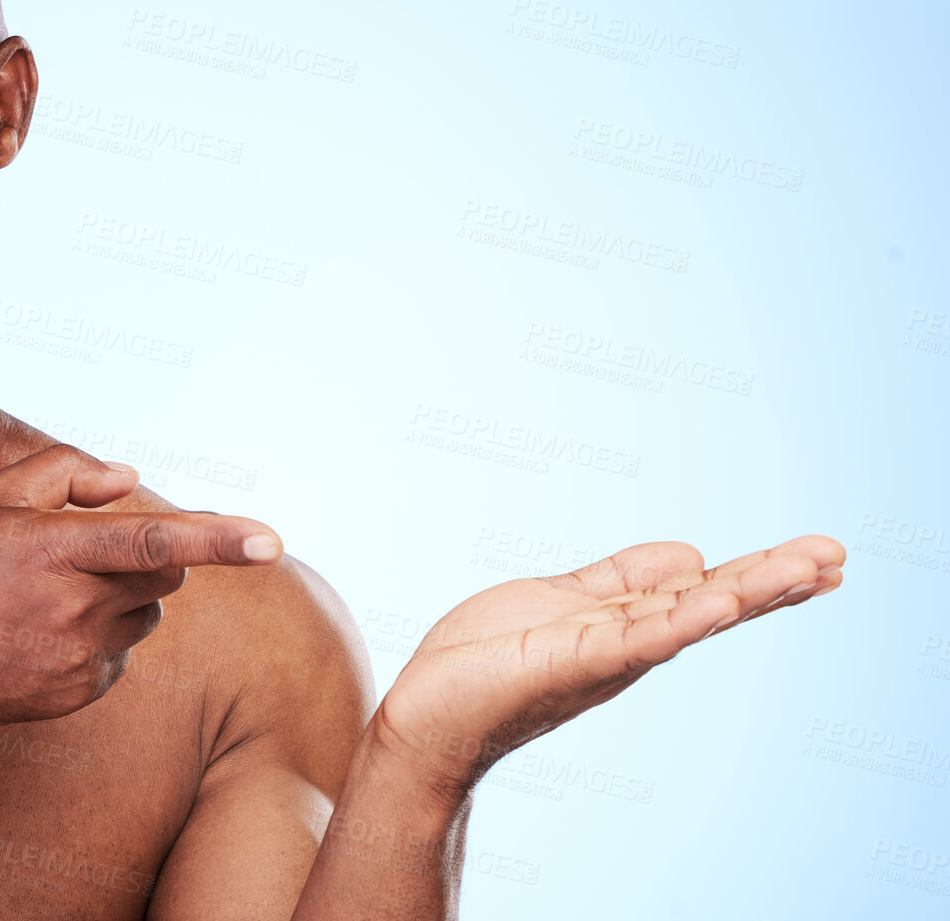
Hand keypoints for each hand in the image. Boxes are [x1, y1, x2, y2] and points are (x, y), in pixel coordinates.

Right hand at [0, 444, 281, 729]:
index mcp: (54, 551)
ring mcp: (82, 657)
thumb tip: (128, 481)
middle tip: (85, 550)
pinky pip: (123, 651)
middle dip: (149, 552)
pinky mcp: (84, 692)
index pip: (150, 539)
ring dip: (126, 594)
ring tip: (53, 595)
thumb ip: (63, 471)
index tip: (271, 540)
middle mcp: (75, 608)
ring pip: (149, 612)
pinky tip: (43, 633)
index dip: (217, 538)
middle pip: (164, 570)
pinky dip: (101, 635)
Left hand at [368, 536, 844, 799]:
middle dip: (774, 581)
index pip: (705, 591)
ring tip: (803, 569)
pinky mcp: (569, 663)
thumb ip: (619, 579)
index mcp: (627, 624)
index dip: (761, 573)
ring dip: (745, 593)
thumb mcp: (562, 602)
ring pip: (687, 619)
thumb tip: (690, 552)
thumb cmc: (484, 661)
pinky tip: (718, 601)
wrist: (427, 714)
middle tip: (838, 557)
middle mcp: (628, 645)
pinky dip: (676, 620)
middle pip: (712, 605)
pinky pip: (631, 640)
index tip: (823, 557)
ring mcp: (604, 656)